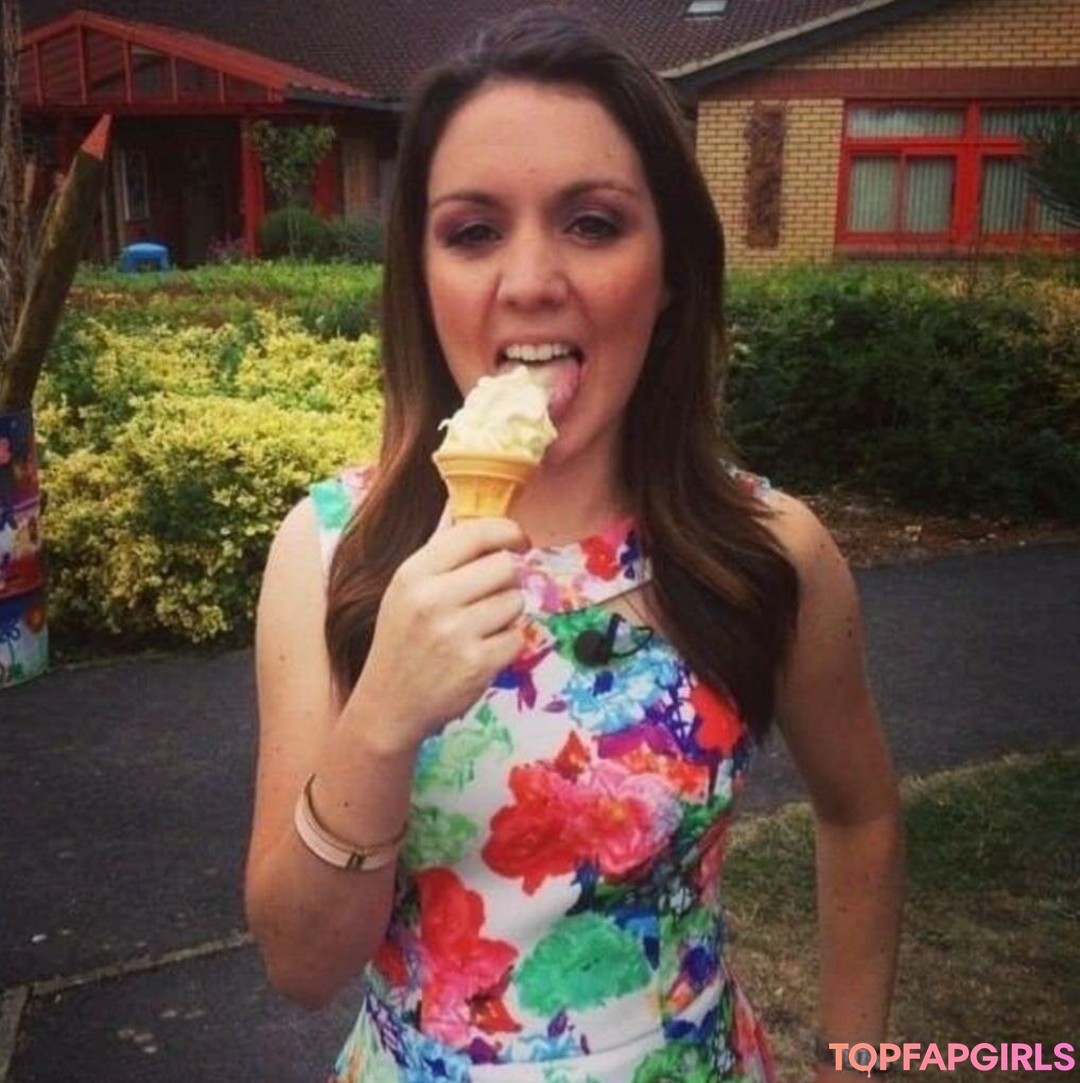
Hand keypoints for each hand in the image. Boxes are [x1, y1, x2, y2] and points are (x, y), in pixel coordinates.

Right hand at [347, 515, 528, 752]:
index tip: (519, 539)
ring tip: (479, 627)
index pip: (475, 533)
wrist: (387, 706)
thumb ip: (437, 550)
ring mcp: (456, 633)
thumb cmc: (401, 641)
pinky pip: (518, 636)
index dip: (507, 531)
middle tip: (488, 597)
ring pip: (515, 601)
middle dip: (504, 580)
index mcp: (413, 574)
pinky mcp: (477, 664)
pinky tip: (481, 651)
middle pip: (504, 566)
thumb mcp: (405, 590)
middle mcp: (433, 600)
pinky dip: (507, 644)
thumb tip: (460, 504)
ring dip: (506, 613)